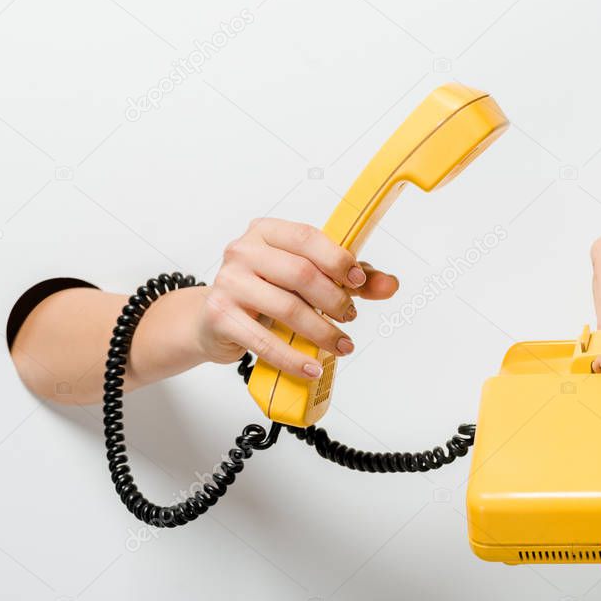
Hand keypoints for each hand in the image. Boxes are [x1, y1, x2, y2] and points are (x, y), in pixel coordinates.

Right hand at [198, 217, 398, 377]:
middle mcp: (243, 251)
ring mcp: (228, 283)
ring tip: (341, 345)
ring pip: (287, 308)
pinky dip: (294, 358)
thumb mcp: (303, 279)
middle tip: (350, 317)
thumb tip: (389, 284)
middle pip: (301, 273)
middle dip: (334, 299)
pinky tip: (312, 368)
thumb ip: (346, 279)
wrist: (210, 319)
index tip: (358, 281)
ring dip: (322, 332)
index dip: (337, 259)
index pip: (307, 237)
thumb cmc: (261, 293)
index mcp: (265, 232)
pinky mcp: (220, 316)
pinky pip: (265, 342)